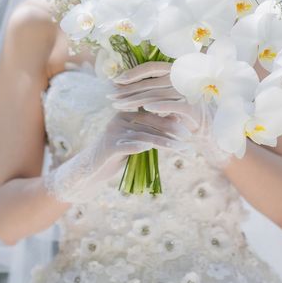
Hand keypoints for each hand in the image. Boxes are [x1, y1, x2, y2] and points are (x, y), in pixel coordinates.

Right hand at [42, 109, 191, 202]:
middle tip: (191, 137)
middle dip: (173, 130)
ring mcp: (114, 130)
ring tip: (184, 149)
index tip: (191, 125)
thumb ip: (153, 130)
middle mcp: (120, 117)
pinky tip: (159, 149)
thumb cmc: (117, 156)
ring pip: (146, 134)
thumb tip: (178, 122)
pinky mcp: (109, 145)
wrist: (90, 171)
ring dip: (167, 142)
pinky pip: (130, 144)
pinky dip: (145, 146)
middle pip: (152, 121)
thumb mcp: (137, 141)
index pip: (153, 111)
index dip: (172, 117)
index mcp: (127, 111)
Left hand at [108, 61, 231, 167]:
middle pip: (149, 82)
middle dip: (127, 90)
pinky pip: (173, 105)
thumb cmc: (184, 113)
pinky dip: (158, 106)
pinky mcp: (193, 108)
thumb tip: (122, 84)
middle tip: (110, 97)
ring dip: (136, 100)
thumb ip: (151, 90)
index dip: (132, 73)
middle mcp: (183, 78)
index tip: (115, 81)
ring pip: (157, 94)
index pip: (151, 67)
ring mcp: (189, 92)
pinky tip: (144, 109)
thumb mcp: (167, 98)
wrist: (211, 130)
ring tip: (119, 106)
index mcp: (176, 71)